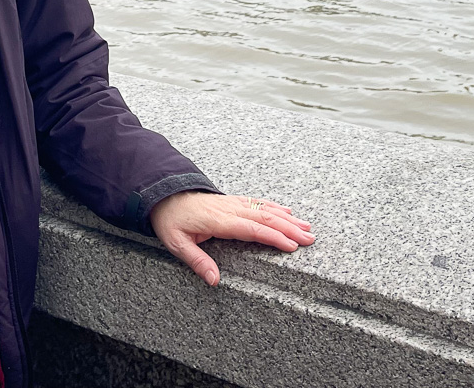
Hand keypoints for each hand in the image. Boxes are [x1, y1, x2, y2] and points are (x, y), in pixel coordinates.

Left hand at [149, 191, 314, 286]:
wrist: (163, 193)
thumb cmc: (170, 219)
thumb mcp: (177, 243)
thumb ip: (197, 261)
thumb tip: (215, 281)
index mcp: (219, 221)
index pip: (252, 229)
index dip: (273, 237)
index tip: (291, 246)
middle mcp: (230, 209)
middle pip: (265, 218)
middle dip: (289, 228)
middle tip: (310, 239)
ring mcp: (232, 203)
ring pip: (265, 209)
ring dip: (287, 218)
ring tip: (307, 227)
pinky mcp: (232, 201)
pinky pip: (257, 202)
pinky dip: (275, 206)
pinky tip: (288, 211)